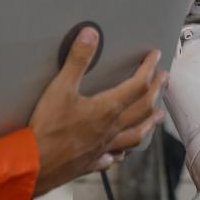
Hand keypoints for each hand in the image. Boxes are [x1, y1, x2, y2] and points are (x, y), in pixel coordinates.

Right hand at [27, 27, 167, 194]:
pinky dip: (121, 152)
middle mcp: (111, 129)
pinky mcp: (91, 162)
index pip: (137, 85)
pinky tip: (122, 153)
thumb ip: (77, 60)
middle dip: (155, 91)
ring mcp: (104, 148)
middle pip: (142, 108)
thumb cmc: (48, 128)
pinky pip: (113, 157)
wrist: (35, 165)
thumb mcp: (60, 88)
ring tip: (158, 115)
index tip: (155, 56)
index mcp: (107, 109)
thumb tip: (91, 34)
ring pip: (134, 135)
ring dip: (149, 122)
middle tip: (165, 79)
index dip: (148, 68)